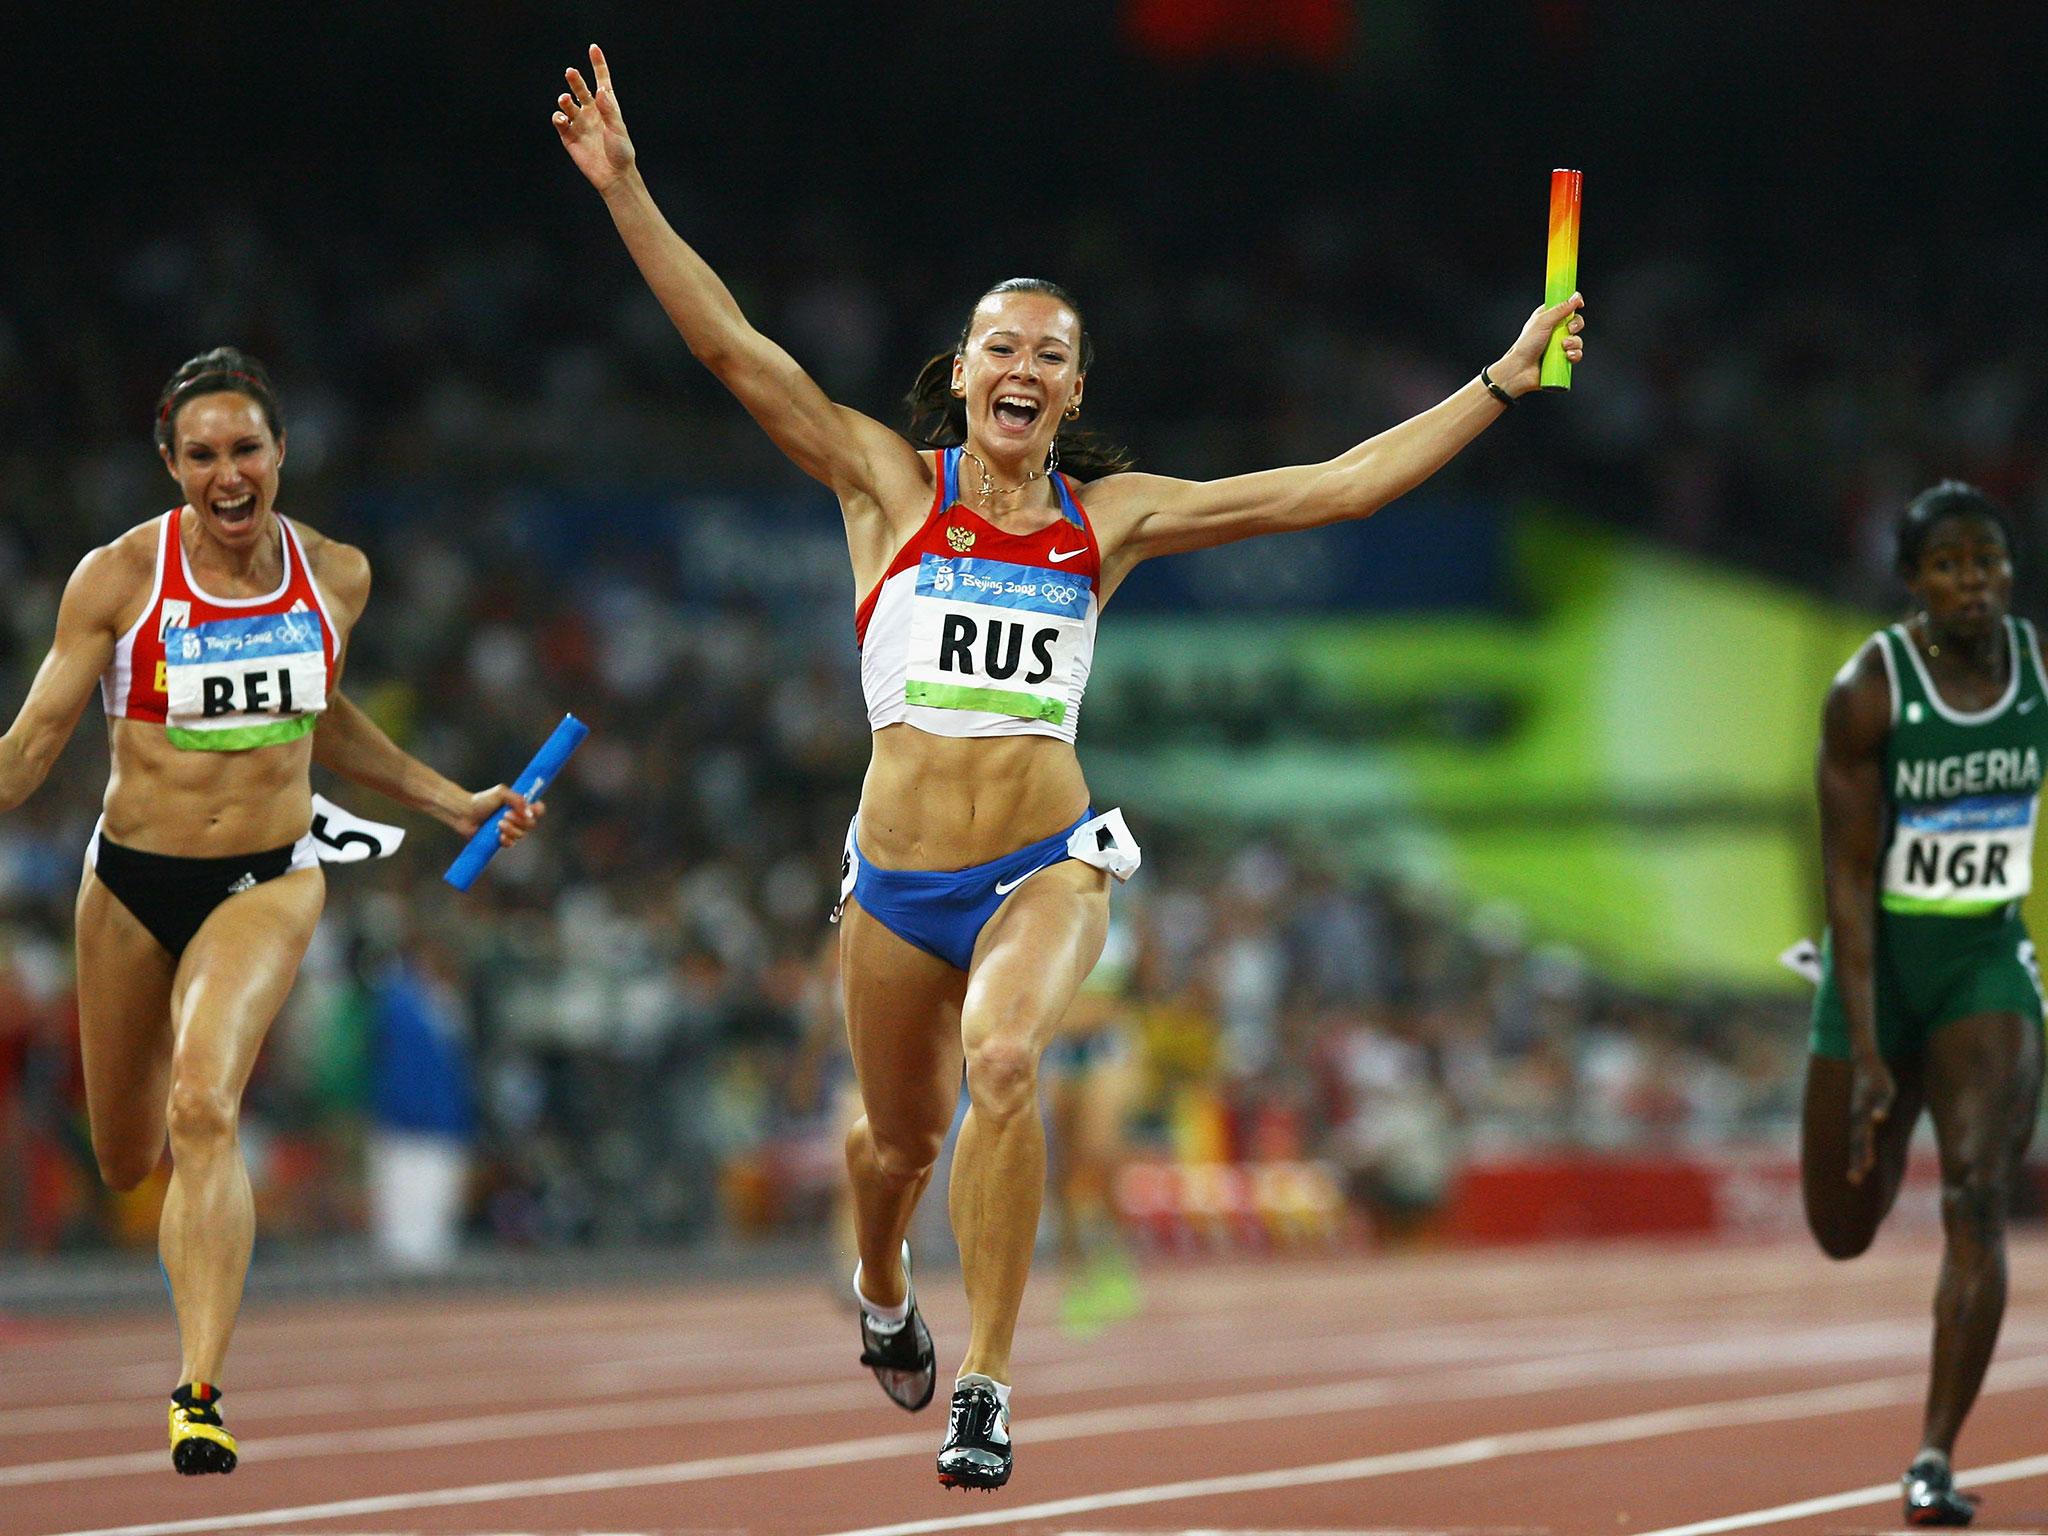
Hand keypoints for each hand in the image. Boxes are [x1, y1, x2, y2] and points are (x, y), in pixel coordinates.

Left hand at [459, 786, 544, 845]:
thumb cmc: (481, 800)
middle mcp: (517, 818)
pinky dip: (507, 840)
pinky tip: (499, 836)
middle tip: (506, 814)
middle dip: (520, 820)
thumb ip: (517, 799)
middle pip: (531, 824)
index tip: (531, 809)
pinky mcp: (501, 840)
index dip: (537, 811)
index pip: (538, 810)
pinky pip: (511, 843)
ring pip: (521, 834)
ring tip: (498, 823)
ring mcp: (510, 830)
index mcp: (519, 806)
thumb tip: (528, 812)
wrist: (465, 813)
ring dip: (511, 829)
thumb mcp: (501, 792)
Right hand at [553, 44, 634, 194]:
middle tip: (571, 72)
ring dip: (564, 100)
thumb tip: (599, 91)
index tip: (593, 48)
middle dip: (575, 79)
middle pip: (580, 89)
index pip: (601, 81)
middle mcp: (591, 112)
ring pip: (567, 104)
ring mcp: (579, 123)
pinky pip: (560, 121)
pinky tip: (563, 119)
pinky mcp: (569, 136)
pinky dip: (558, 117)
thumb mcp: (618, 129)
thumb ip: (609, 110)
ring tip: (566, 100)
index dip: (598, 65)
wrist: (613, 176)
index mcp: (607, 107)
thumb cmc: (621, 152)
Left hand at [1489, 292, 1585, 397]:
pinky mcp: (1562, 359)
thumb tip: (1576, 297)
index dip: (1574, 305)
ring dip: (1574, 342)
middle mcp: (1554, 331)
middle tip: (1569, 329)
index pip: (1565, 307)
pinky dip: (1575, 355)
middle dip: (1576, 325)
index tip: (1580, 304)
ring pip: (1578, 339)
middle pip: (1576, 322)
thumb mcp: (1542, 322)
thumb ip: (1560, 309)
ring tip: (1563, 347)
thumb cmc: (1526, 345)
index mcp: (1547, 318)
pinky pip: (1577, 354)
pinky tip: (1567, 356)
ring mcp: (1558, 346)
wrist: (1520, 370)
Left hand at [1846, 1051, 1894, 1184]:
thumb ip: (1871, 1132)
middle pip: (1858, 1141)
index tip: (1854, 1182)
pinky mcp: (1881, 1089)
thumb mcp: (1867, 1113)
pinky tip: (1880, 1119)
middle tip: (1855, 1179)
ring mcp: (1868, 1103)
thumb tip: (1876, 1149)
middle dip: (1858, 1160)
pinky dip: (1879, 1109)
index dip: (1855, 1163)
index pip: (1856, 1147)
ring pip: (1865, 1123)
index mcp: (1858, 1123)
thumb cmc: (1866, 1090)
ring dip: (1865, 1139)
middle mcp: (1859, 1116)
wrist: (1863, 1057)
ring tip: (1869, 1161)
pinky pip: (1880, 1100)